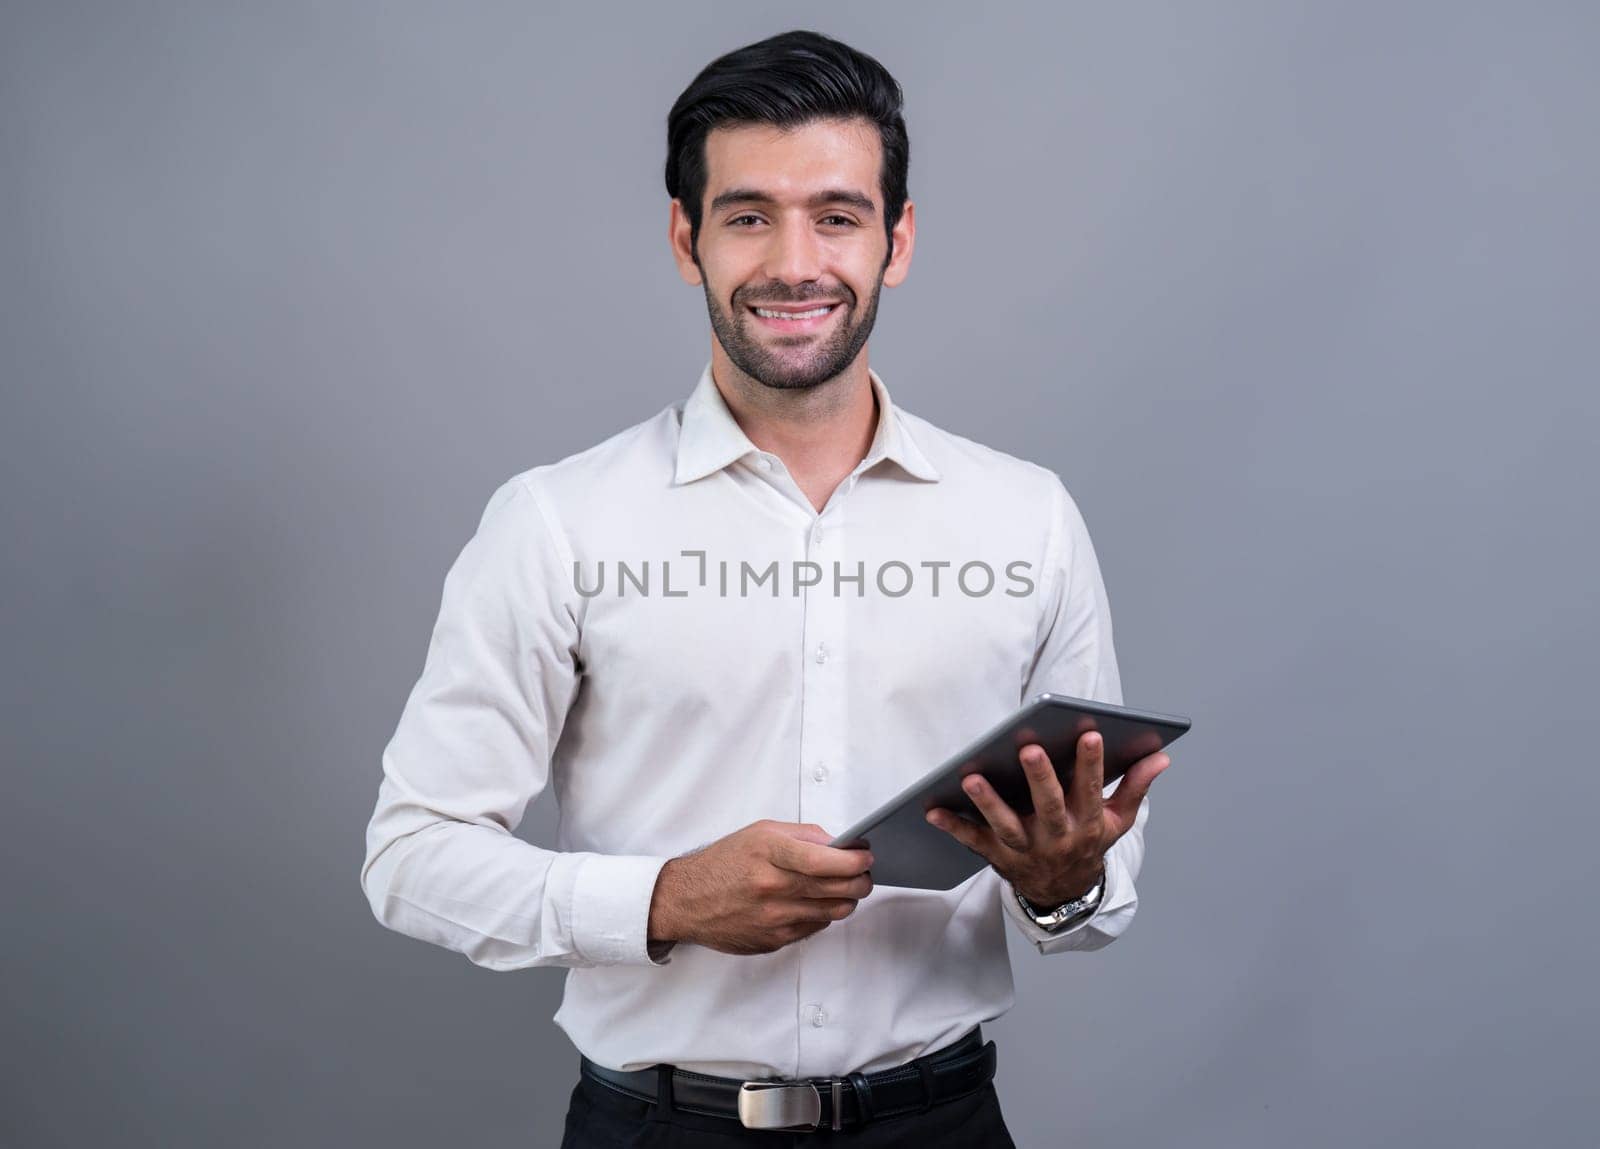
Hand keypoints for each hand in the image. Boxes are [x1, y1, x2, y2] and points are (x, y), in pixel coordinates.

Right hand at [648, 820, 874, 955]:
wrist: (686, 900)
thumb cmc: (723, 863)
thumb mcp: (760, 832)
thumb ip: (803, 835)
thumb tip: (840, 843)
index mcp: (770, 853)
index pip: (826, 860)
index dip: (854, 860)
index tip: (866, 857)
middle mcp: (773, 886)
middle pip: (838, 889)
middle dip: (861, 881)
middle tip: (864, 873)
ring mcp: (774, 917)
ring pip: (833, 912)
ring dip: (847, 899)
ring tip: (845, 887)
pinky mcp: (774, 940)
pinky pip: (815, 928)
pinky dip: (823, 915)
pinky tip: (816, 902)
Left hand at [924, 731, 1170, 905]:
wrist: (1065, 894)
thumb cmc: (1089, 844)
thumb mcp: (1117, 821)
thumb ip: (1135, 787)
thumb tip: (1161, 757)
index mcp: (1088, 824)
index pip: (1092, 791)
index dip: (1092, 764)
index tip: (1090, 734)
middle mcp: (1057, 839)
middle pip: (1048, 808)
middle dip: (1040, 779)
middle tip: (1028, 750)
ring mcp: (1027, 850)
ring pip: (1007, 826)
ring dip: (989, 803)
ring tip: (972, 777)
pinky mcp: (999, 857)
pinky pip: (974, 842)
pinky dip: (953, 827)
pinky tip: (932, 808)